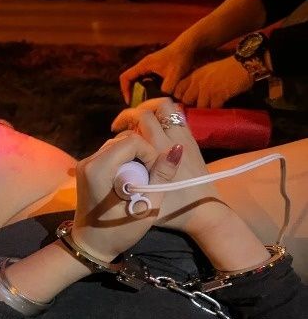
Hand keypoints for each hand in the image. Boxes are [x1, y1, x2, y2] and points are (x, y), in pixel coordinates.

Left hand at [72, 126, 183, 262]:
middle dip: (142, 156)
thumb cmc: (117, 232)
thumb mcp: (145, 208)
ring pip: (119, 145)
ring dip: (134, 159)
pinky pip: (112, 153)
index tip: (153, 177)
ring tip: (139, 182)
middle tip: (147, 180)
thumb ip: (161, 177)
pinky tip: (129, 182)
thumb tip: (177, 150)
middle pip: (125, 140)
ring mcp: (86, 163)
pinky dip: (125, 162)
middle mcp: (88, 161)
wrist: (90, 245)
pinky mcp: (88, 167)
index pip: (132, 142)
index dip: (149, 155)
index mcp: (98, 169)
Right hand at [111, 97, 228, 236]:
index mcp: (161, 150)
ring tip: (140, 124)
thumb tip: (111, 170)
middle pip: (158, 106)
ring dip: (153, 111)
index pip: (143, 117)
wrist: (206, 212)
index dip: (126, 118)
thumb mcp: (146, 202)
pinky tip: (155, 134)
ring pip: (171, 108)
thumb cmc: (175, 211)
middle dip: (138, 110)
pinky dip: (164, 119)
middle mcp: (175, 139)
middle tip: (126, 124)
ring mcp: (187, 138)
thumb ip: (127, 186)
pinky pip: (179, 118)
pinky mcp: (194, 143)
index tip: (115, 130)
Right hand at [119, 37, 197, 104]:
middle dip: (133, 93)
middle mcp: (145, 65)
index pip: (125, 77)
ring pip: (140, 81)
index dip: (125, 90)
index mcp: (144, 65)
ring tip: (148, 103)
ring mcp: (151, 66)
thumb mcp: (174, 75)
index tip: (130, 102)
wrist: (190, 46)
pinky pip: (148, 80)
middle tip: (139, 106)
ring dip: (142, 92)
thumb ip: (167, 89)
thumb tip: (161, 101)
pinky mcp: (158, 68)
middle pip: (131, 80)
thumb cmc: (181, 58)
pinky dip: (150, 89)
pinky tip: (158, 96)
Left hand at [173, 56, 251, 107]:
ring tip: (211, 109)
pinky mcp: (218, 96)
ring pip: (199, 106)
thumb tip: (193, 96)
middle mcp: (198, 82)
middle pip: (186, 100)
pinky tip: (220, 108)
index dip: (181, 97)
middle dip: (192, 105)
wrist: (242, 66)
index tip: (187, 102)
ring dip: (206, 110)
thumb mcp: (207, 71)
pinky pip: (213, 108)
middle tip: (199, 107)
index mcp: (194, 76)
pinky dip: (217, 110)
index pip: (178, 89)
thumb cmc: (226, 68)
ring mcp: (207, 89)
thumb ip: (198, 81)